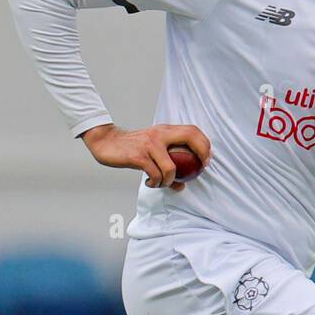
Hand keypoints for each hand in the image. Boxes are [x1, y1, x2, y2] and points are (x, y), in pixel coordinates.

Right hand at [81, 123, 210, 192]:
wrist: (107, 142)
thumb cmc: (133, 148)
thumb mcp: (152, 148)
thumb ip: (168, 159)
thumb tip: (183, 183)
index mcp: (165, 130)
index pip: (192, 130)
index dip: (204, 144)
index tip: (206, 160)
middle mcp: (160, 134)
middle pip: (190, 137)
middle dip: (201, 155)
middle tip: (199, 170)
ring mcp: (150, 145)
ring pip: (171, 168)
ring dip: (170, 182)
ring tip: (162, 183)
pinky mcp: (139, 156)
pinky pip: (155, 175)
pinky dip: (155, 183)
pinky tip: (150, 182)